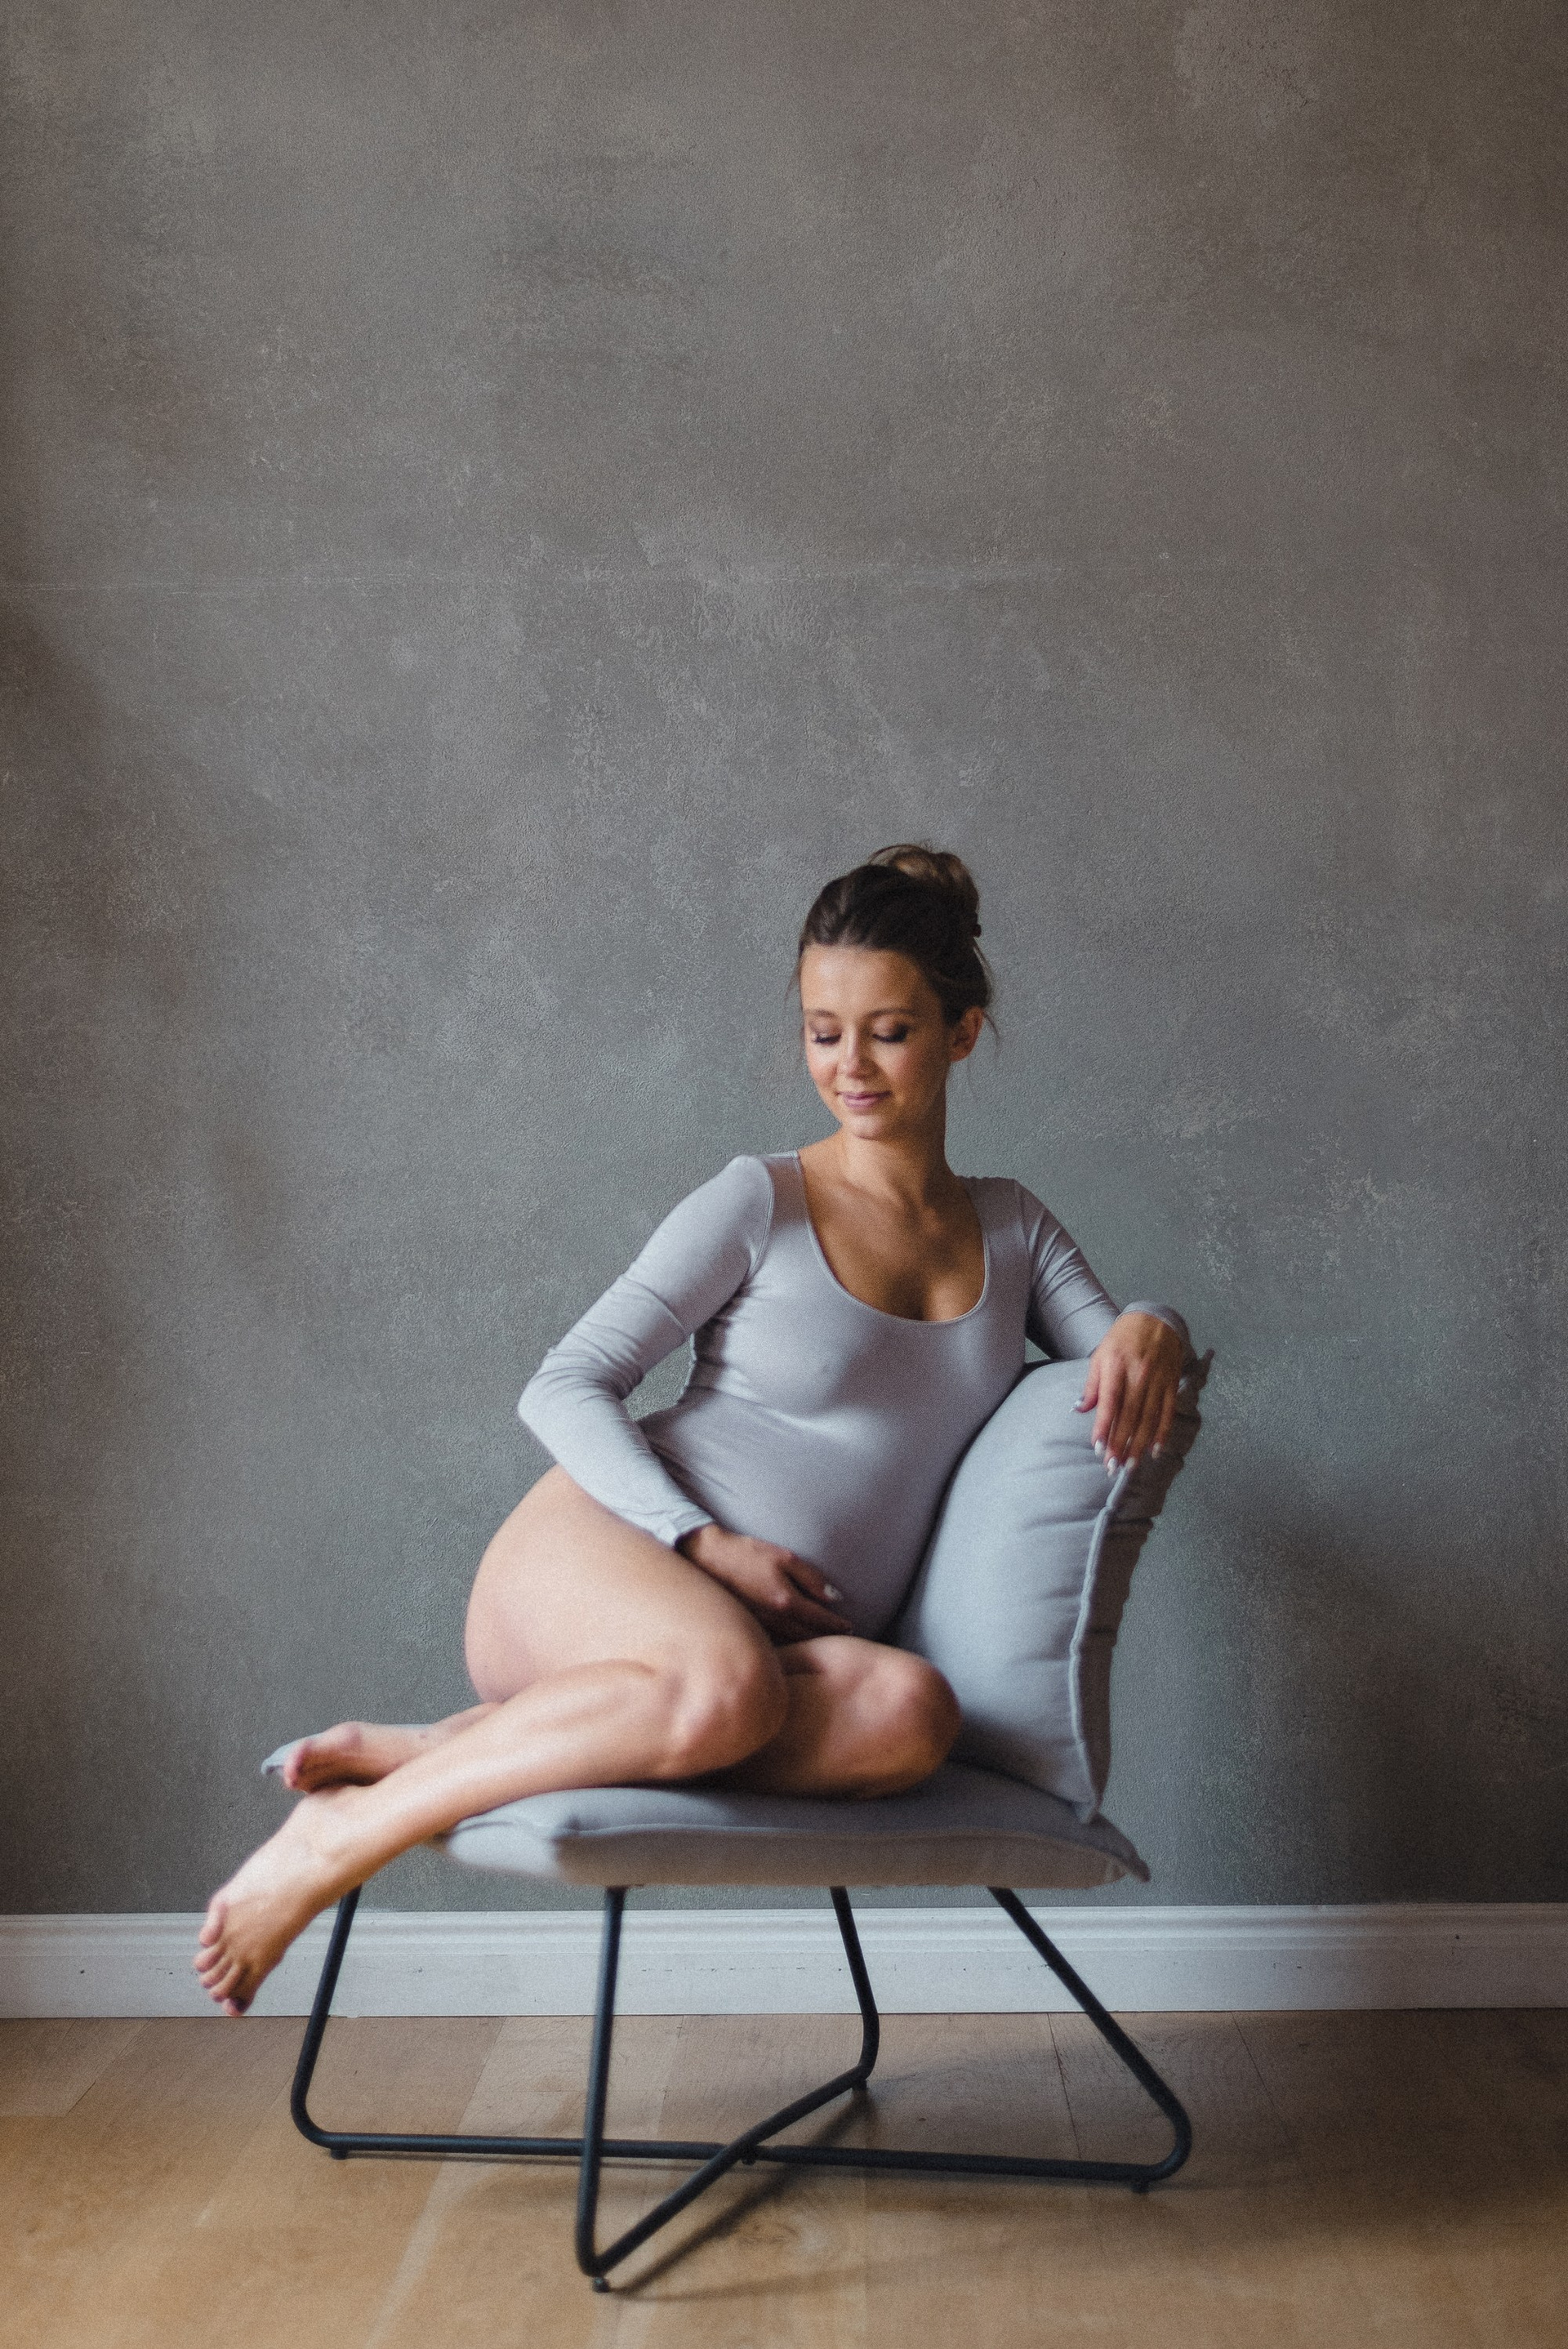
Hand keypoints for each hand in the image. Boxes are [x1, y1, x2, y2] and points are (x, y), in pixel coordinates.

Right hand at [676, 1524, 853, 1642]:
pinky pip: (774, 1642)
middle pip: (808, 1637)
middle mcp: (775, 1620)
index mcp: (787, 1601)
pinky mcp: (748, 1628)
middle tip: (842, 1640)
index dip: (837, 1625)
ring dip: (809, 1644)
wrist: (705, 1559)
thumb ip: (811, 1578)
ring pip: (792, 1643)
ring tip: (822, 1643)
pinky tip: (793, 1642)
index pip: (821, 1620)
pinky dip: (789, 1644)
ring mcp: (760, 1627)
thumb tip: (833, 1598)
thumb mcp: (784, 1557)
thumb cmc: (745, 1554)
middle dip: (826, 1639)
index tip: (849, 1628)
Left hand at [1075, 1312, 1183, 1474]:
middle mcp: (1139, 1375)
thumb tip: (1080, 1410)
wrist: (1155, 1321)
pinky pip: (1167, 1413)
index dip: (1104, 1426)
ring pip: (1149, 1419)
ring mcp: (1158, 1381)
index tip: (1098, 1448)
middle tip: (1112, 1467)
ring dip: (1139, 1445)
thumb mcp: (1100, 1356)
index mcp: (1116, 1366)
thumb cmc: (1121, 1340)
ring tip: (1130, 1466)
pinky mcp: (1171, 1385)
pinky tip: (1155, 1451)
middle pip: (1130, 1416)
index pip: (1110, 1402)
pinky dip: (1162, 1434)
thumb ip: (1092, 1385)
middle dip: (1120, 1444)